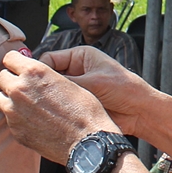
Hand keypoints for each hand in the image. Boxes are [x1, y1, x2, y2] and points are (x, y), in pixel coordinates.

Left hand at [0, 52, 116, 162]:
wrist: (87, 141)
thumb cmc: (84, 110)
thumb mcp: (67, 81)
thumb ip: (45, 75)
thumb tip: (34, 73)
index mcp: (34, 72)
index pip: (9, 58)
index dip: (16, 62)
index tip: (20, 67)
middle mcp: (19, 89)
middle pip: (1, 77)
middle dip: (12, 80)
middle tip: (25, 87)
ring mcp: (14, 111)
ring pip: (0, 98)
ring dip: (10, 98)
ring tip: (27, 105)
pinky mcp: (14, 130)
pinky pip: (8, 118)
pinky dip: (17, 117)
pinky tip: (33, 121)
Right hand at [40, 45, 158, 136]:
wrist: (140, 112)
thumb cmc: (125, 89)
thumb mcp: (93, 82)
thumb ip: (67, 82)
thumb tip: (40, 84)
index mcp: (79, 56)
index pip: (49, 58)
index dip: (39, 70)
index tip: (31, 82)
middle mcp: (75, 71)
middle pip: (48, 77)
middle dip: (41, 86)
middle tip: (32, 97)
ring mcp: (76, 88)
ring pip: (52, 93)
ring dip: (48, 100)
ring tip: (41, 108)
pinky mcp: (77, 104)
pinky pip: (59, 107)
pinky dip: (54, 111)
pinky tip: (49, 116)